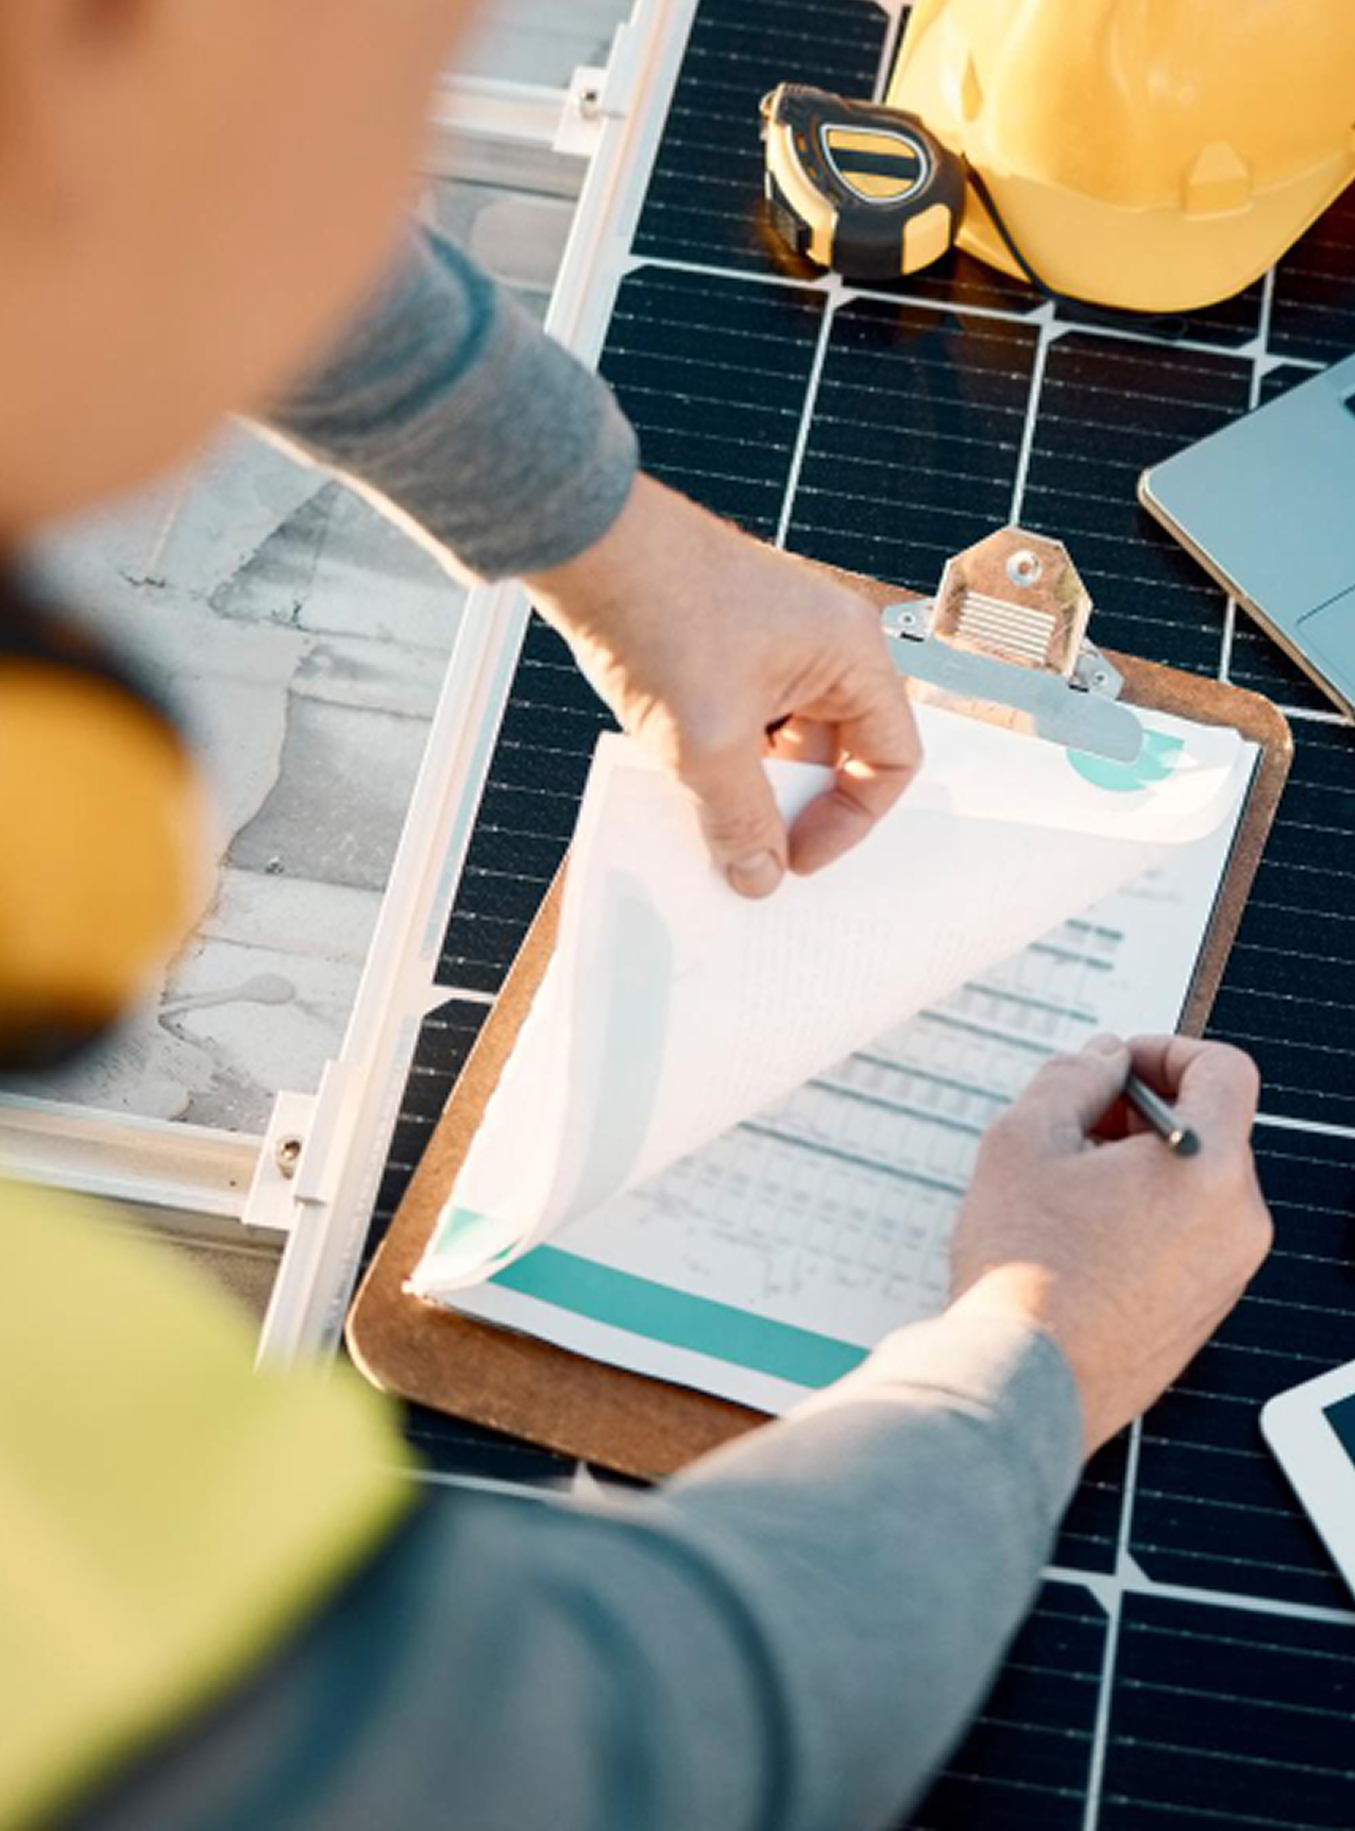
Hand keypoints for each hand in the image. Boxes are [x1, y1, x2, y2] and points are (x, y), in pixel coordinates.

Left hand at [523, 474, 920, 897]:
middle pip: (836, 753)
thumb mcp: (707, 744)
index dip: (852, 820)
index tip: (798, 857)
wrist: (584, 544)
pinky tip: (678, 777)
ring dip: (749, 784)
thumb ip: (741, 821)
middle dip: (794, 807)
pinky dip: (719, 754)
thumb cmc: (659, 613)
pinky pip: (742, 717)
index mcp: (850, 652)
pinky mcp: (723, 643)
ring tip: (705, 813)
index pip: (891, 758)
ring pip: (783, 740)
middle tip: (750, 848)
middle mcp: (823, 641)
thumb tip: (759, 875)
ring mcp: (772, 639)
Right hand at [948, 1034, 1271, 1455]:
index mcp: (1208, 1169)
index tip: (1116, 1068)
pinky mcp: (1202, 1312)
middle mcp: (1238, 1222)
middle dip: (1140, 1114)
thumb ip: (1072, 1077)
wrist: (1022, 1384)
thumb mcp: (1023, 1139)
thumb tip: (1102, 1061)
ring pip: (1194, 1186)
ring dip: (1136, 1167)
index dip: (1165, 1051)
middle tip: (1072, 1127)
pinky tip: (1075, 1238)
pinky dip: (1142, 1218)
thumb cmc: (1024, 1272)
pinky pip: (1187, 1237)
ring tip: (1063, 1191)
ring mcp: (1226, 1274)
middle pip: (1210, 1129)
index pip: (1224, 1070)